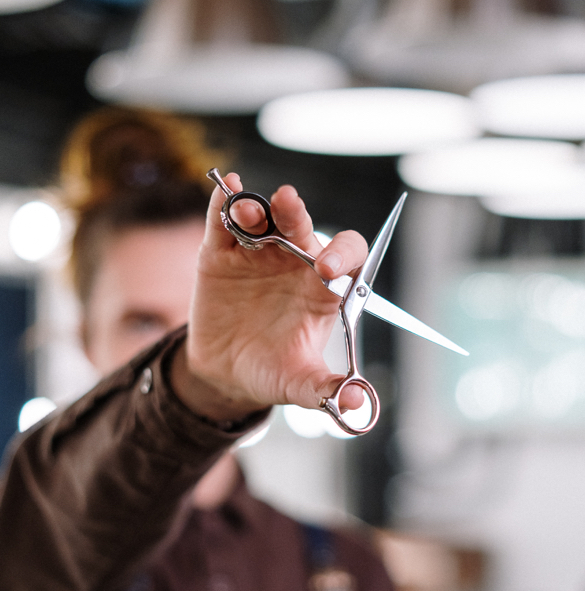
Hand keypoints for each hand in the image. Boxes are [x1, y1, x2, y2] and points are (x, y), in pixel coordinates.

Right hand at [170, 174, 367, 422]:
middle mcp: (294, 262)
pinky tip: (227, 186)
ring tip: (247, 211)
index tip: (327, 271)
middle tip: (289, 204)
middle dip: (296, 214)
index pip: (346, 258)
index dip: (342, 256)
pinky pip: (224, 222)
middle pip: (302, 227)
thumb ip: (325, 390)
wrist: (225, 373)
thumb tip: (355, 404)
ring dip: (258, 209)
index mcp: (322, 288)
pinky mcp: (221, 253)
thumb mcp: (298, 385)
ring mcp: (257, 254)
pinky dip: (224, 203)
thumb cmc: (272, 372)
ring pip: (263, 219)